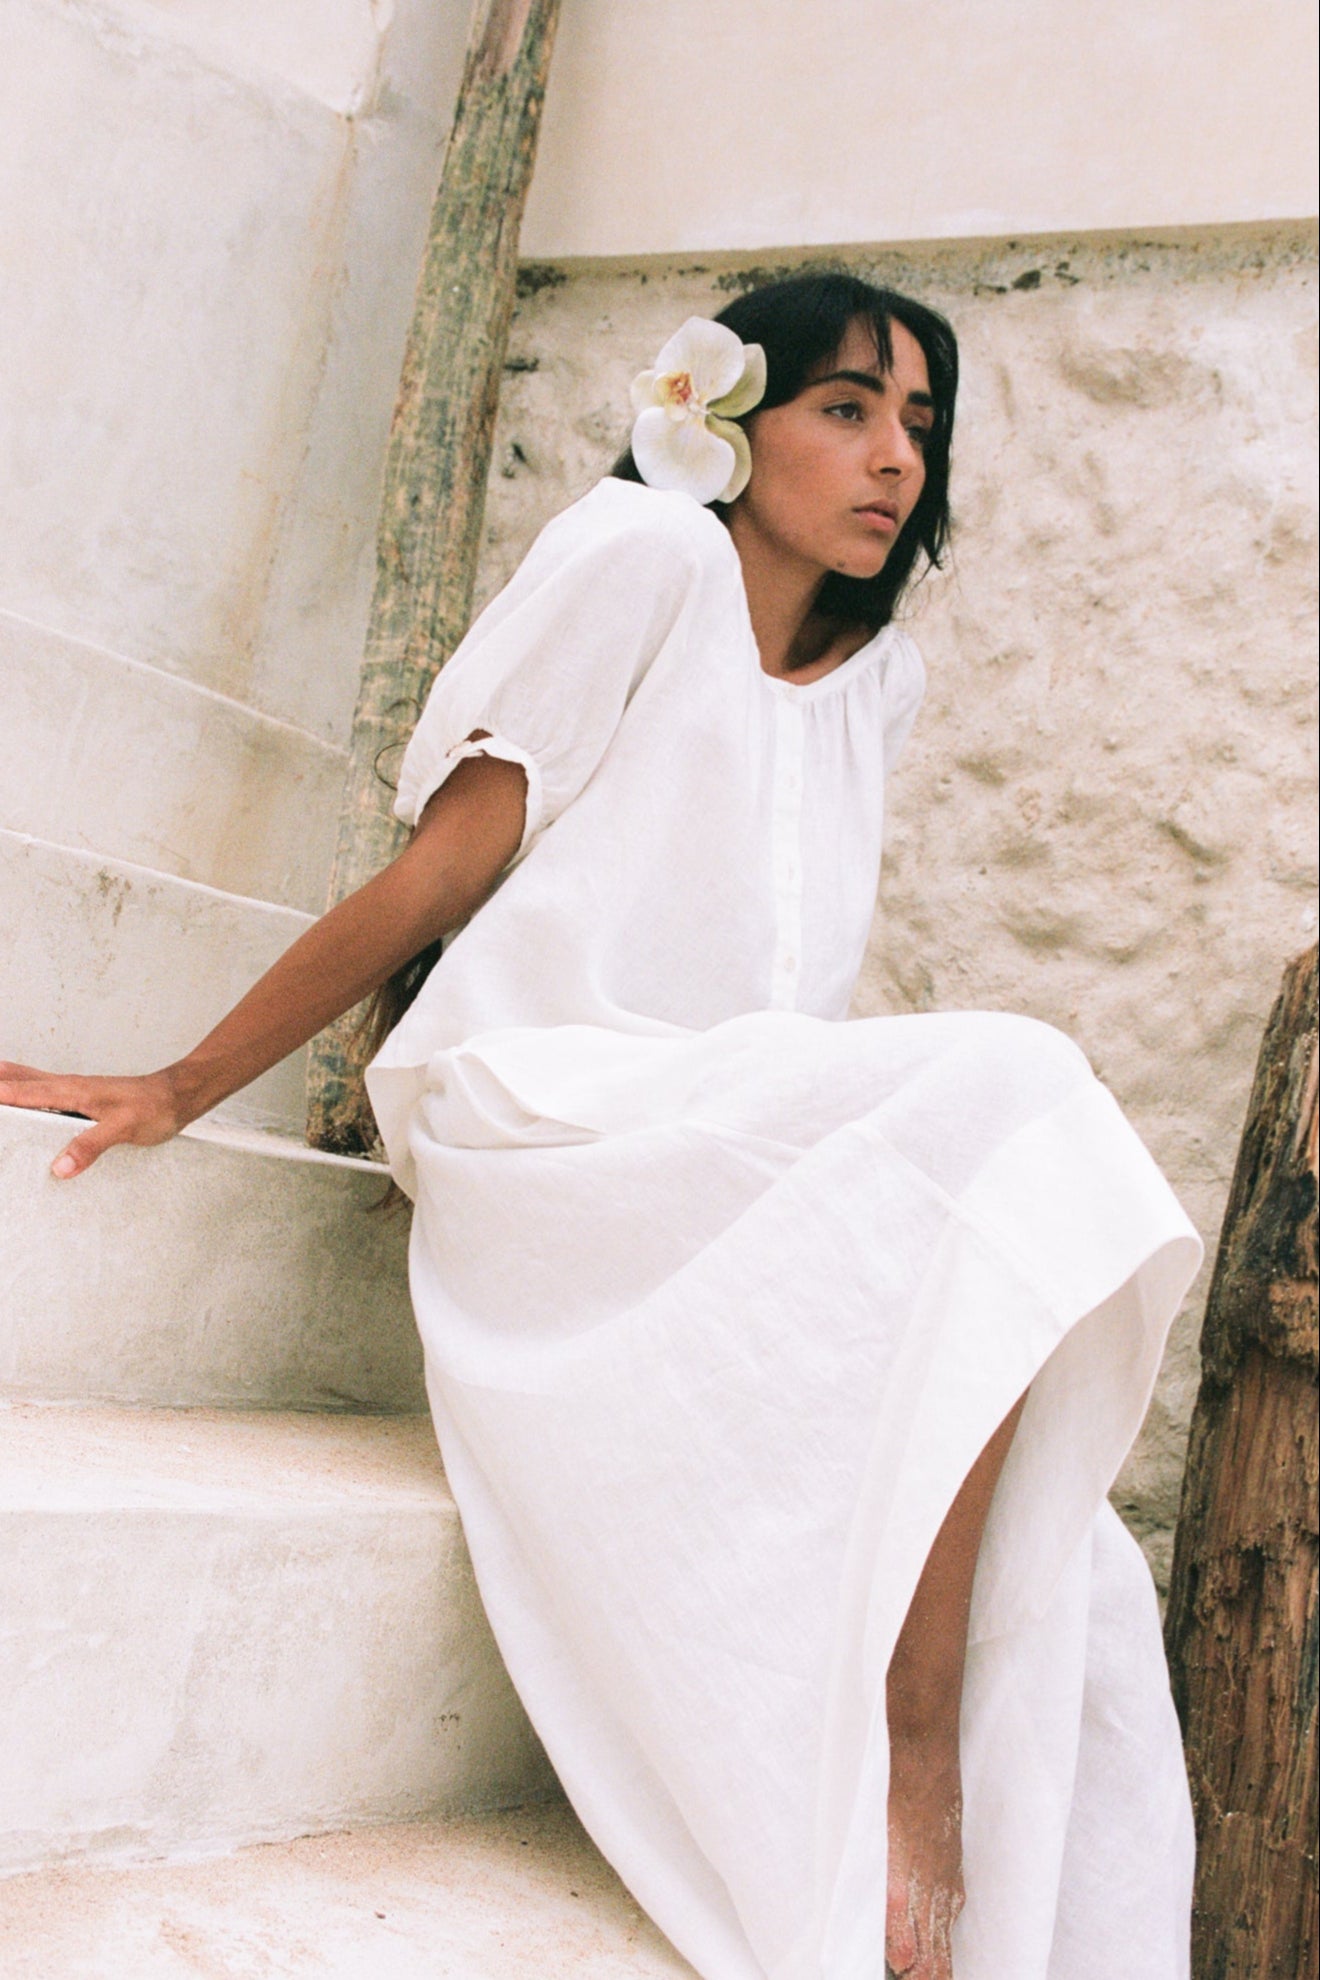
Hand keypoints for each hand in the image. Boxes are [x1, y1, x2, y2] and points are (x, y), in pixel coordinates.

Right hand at [0, 1062, 191, 1177]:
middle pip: (24, 1078)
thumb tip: (61, 1166)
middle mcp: (71, 1088)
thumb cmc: (155, 1107)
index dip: (0, 1094)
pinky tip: (29, 1100)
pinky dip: (30, 1091)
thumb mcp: (124, 1128)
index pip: (26, 1091)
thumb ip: (92, 1144)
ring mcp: (78, 1092)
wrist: (178, 1096)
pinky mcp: (87, 1100)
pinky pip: (49, 1094)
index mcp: (74, 1091)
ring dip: (11, 1081)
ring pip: (35, 1082)